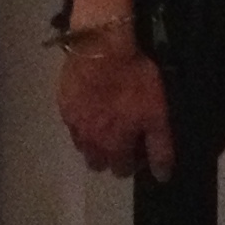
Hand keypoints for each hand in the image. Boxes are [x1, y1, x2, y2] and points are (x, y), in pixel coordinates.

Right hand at [58, 40, 175, 179]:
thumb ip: (160, 148)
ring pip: (82, 145)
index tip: (139, 148)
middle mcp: (90, 141)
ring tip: (105, 121)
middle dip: (109, 157)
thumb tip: (161, 177)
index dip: (132, 162)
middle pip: (97, 163)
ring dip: (93, 141)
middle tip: (121, 136)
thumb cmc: (134, 80)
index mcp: (114, 145)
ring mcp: (73, 123)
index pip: (121, 170)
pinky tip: (90, 105)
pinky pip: (71, 122)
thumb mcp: (158, 114)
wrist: (102, 47)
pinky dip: (81, 120)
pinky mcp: (63, 104)